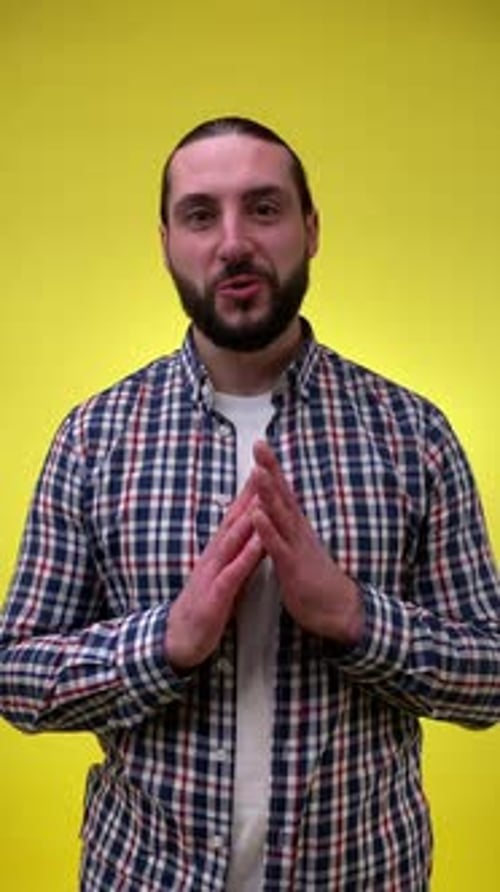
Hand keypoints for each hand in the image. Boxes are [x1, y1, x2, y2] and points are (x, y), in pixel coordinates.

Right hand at [165, 477, 263, 670]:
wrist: (179, 639)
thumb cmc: (204, 606)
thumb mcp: (223, 574)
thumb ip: (236, 554)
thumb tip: (253, 535)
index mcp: (219, 552)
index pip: (236, 516)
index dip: (249, 492)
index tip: (264, 469)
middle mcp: (215, 556)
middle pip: (235, 519)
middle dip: (250, 494)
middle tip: (264, 468)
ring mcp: (214, 573)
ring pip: (234, 540)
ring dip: (249, 517)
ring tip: (264, 496)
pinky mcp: (216, 594)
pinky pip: (234, 572)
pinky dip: (247, 556)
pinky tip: (259, 544)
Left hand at [251, 441, 363, 646]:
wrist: (338, 610)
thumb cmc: (315, 579)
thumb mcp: (297, 547)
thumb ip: (286, 529)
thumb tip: (275, 511)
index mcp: (296, 527)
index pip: (282, 492)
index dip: (271, 469)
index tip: (261, 446)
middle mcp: (297, 531)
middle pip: (282, 494)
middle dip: (270, 469)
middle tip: (260, 445)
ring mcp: (296, 546)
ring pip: (280, 515)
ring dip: (268, 492)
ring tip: (257, 471)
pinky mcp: (293, 566)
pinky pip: (277, 546)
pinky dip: (266, 529)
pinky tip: (256, 514)